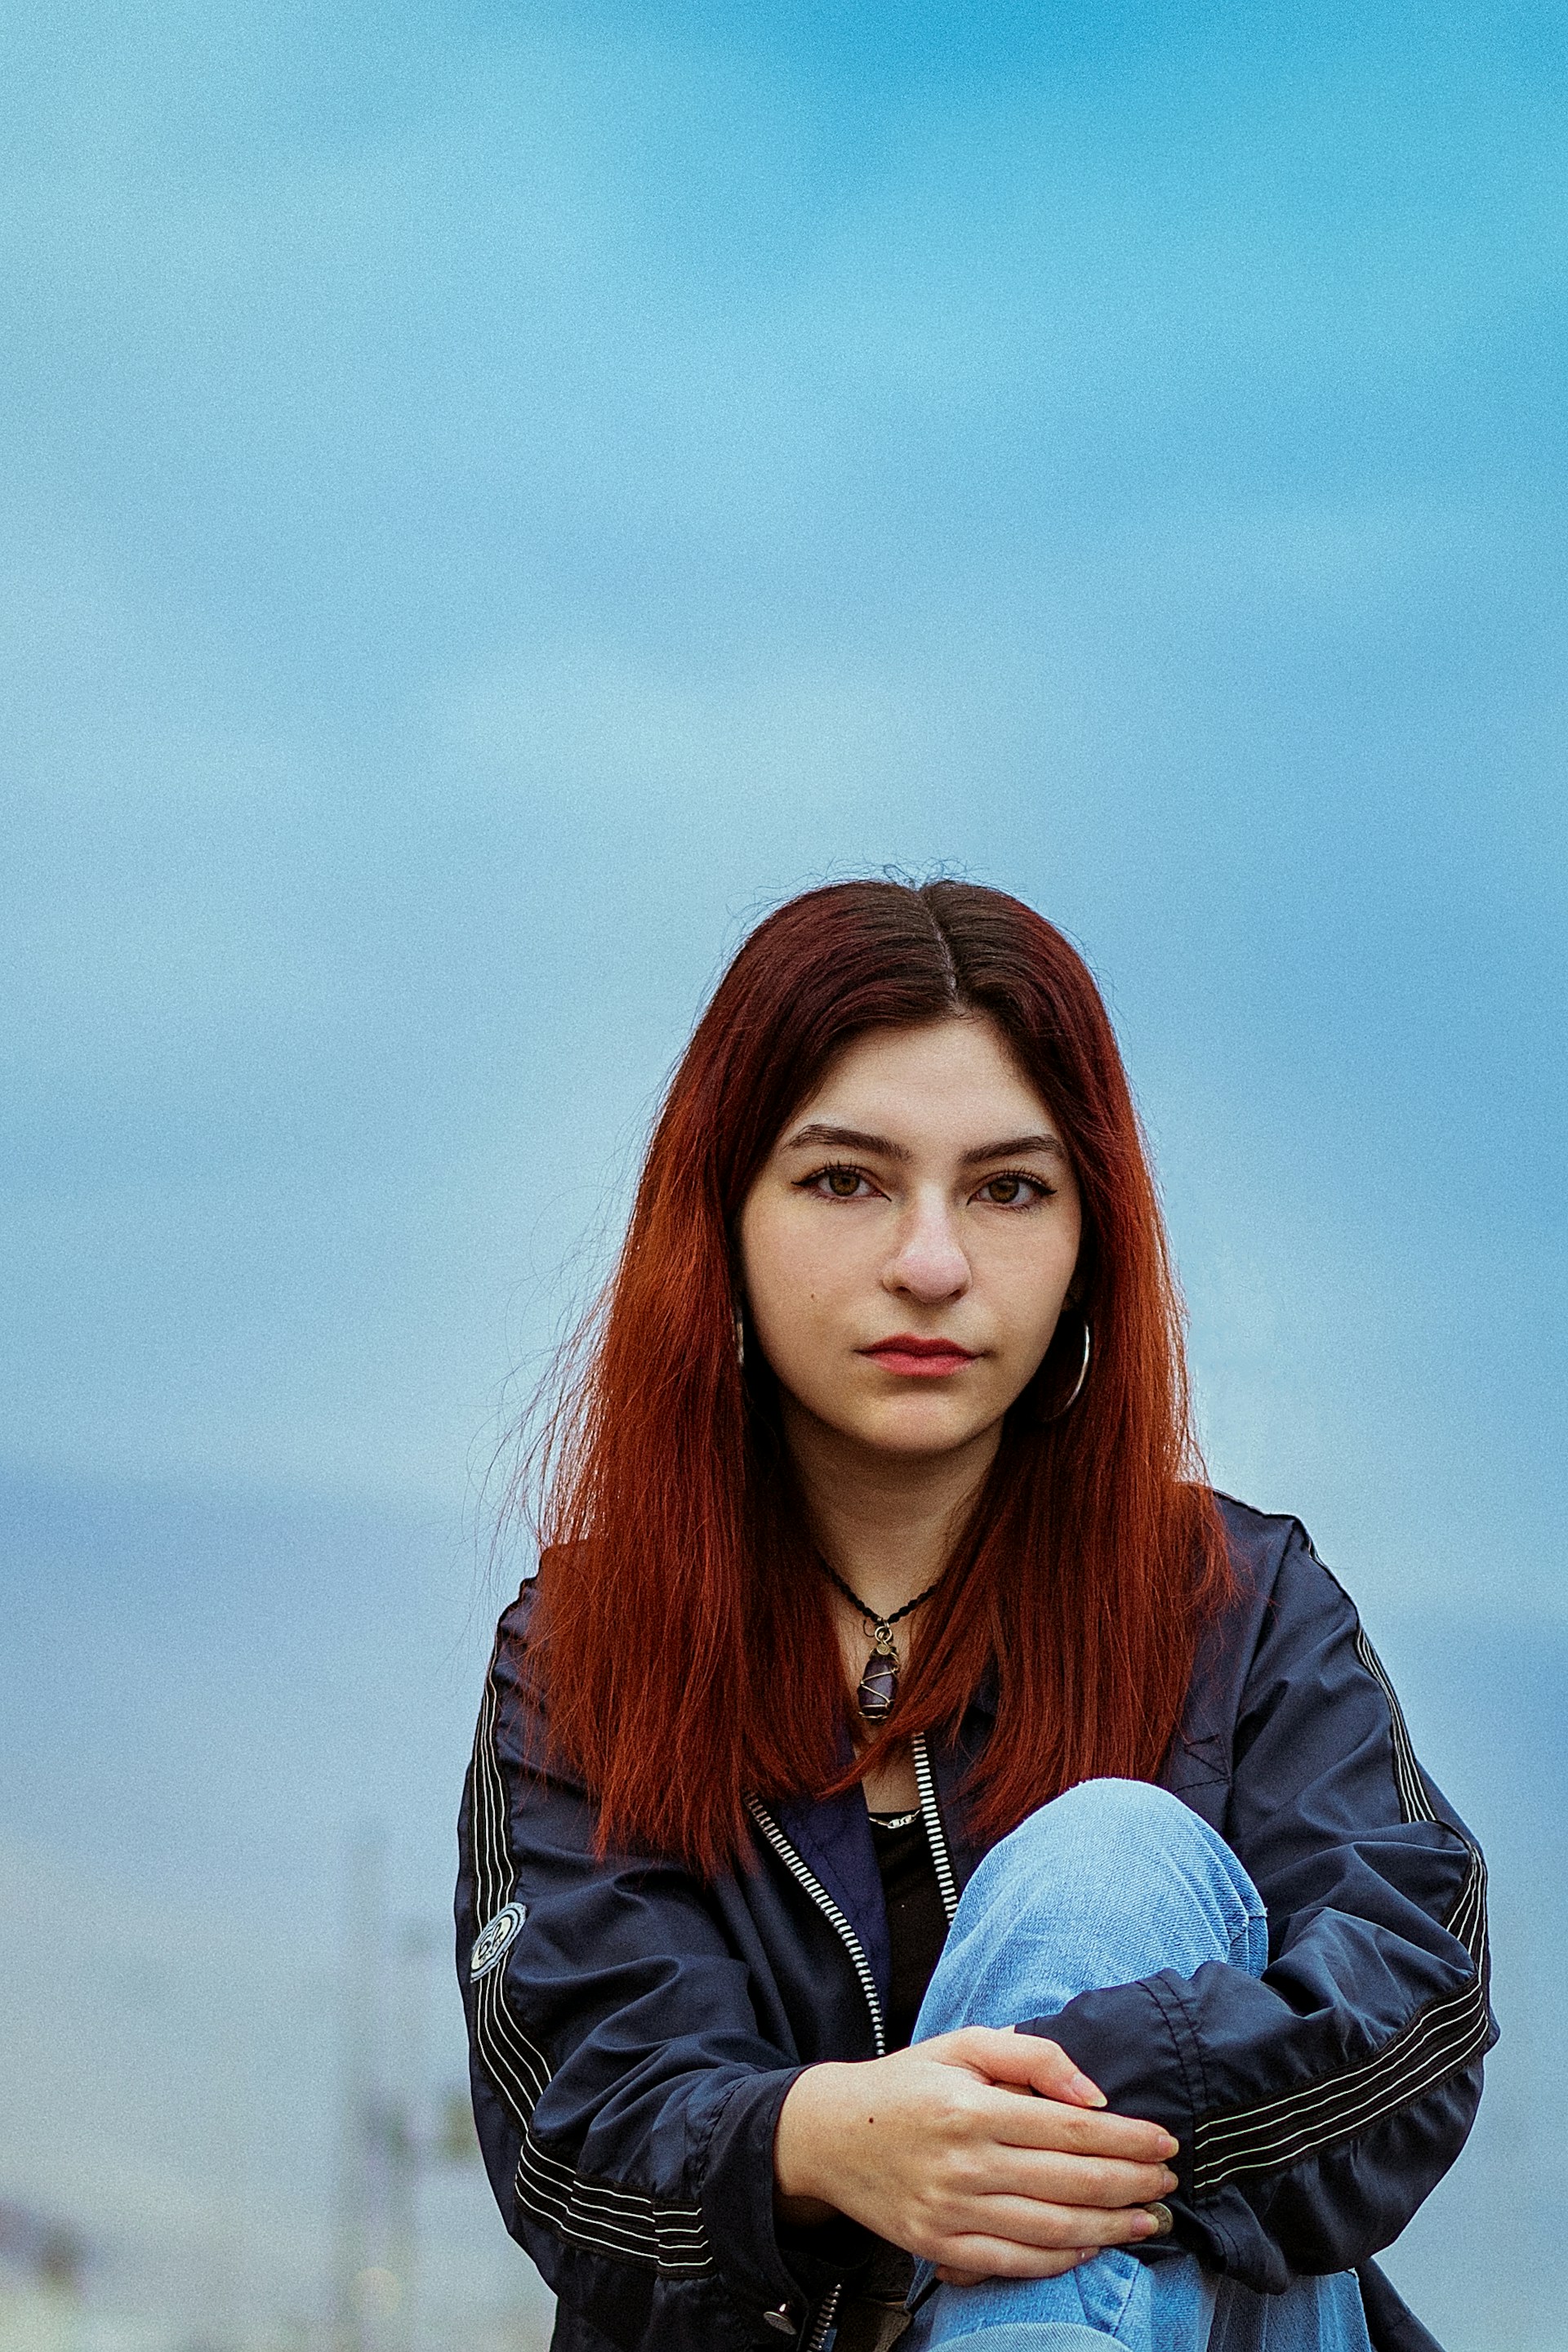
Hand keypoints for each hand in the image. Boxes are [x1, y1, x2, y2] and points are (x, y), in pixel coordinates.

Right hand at [774, 2026, 1177, 2284]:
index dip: (1128, 2139)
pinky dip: (1064, 2258)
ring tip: (1149, 2219)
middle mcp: (964, 2163)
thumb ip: (1032, 2057)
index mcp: (972, 2106)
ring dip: (1112, 2227)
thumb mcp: (962, 2045)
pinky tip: (1094, 2244)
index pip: (1071, 2129)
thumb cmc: (906, 2084)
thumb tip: (1093, 2096)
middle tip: (1170, 2182)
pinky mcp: (940, 2246)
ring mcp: (951, 2212)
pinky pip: (1016, 2261)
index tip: (1166, 2142)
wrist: (830, 2136)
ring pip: (1052, 2228)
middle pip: (1071, 2182)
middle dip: (1133, 2184)